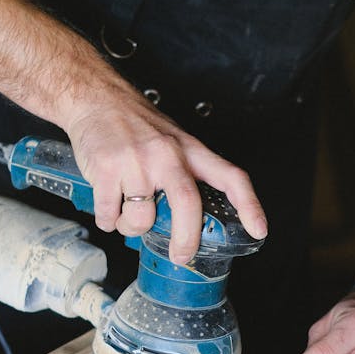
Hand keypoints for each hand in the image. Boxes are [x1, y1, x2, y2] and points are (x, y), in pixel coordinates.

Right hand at [63, 68, 266, 263]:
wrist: (95, 97)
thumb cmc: (135, 122)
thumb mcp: (173, 140)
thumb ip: (186, 173)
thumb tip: (192, 220)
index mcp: (189, 150)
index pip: (230, 177)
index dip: (249, 206)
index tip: (259, 230)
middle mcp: (167, 155)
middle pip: (187, 205)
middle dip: (186, 240)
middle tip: (181, 255)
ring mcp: (136, 162)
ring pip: (140, 220)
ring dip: (131, 229)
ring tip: (127, 217)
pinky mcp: (108, 170)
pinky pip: (110, 215)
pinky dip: (108, 221)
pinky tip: (109, 210)